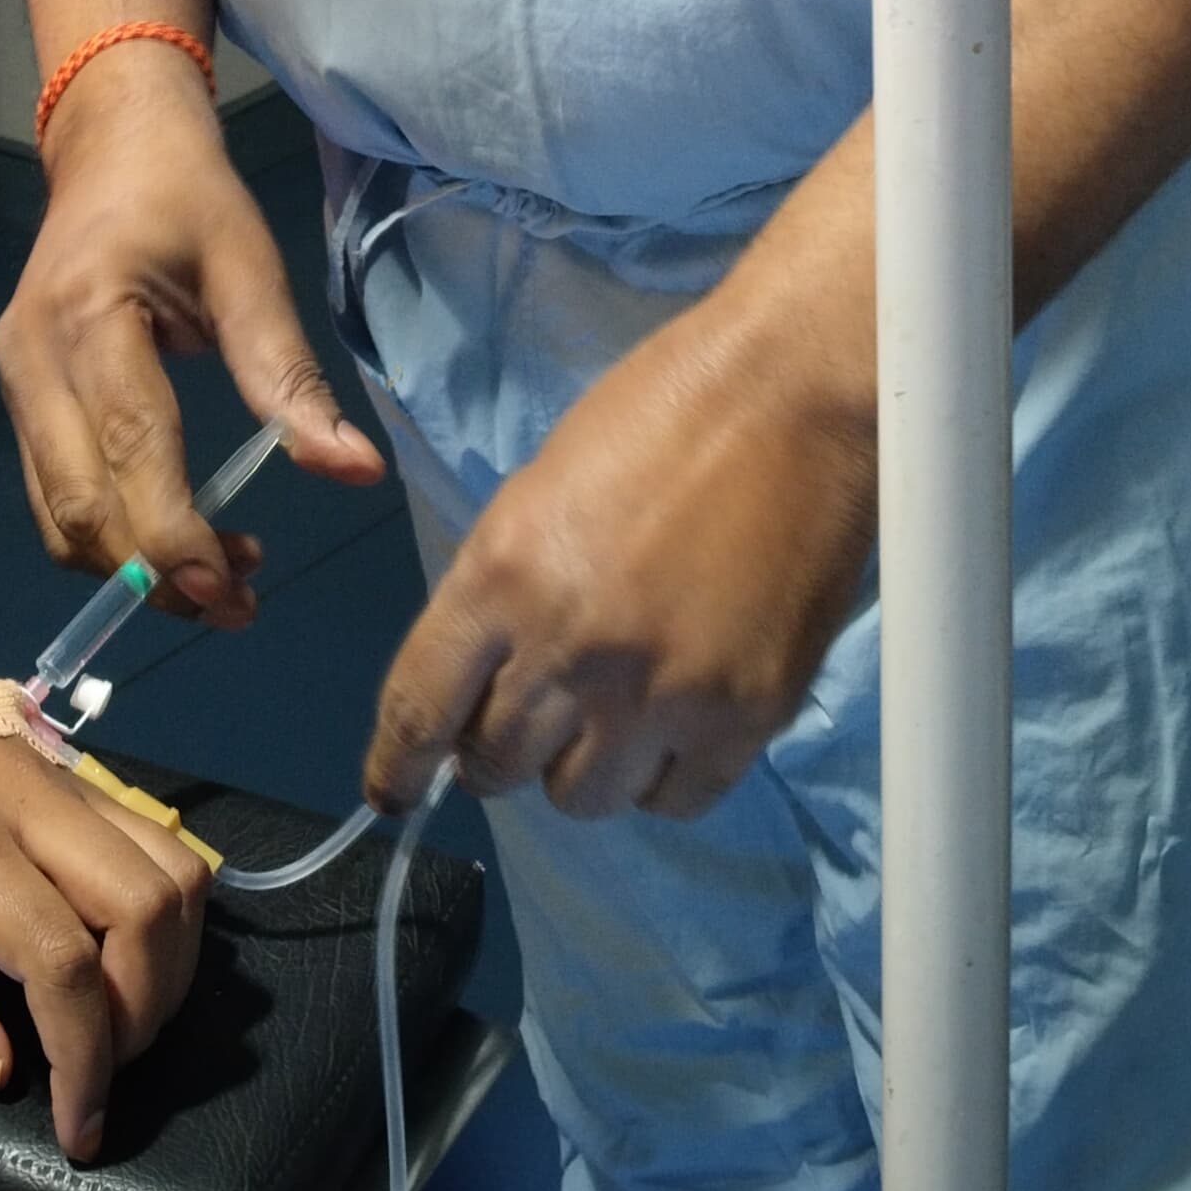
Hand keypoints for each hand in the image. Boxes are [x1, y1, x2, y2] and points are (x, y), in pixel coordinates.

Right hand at [0, 50, 382, 613]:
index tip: (234, 589)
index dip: (175, 534)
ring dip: (131, 567)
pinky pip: (53, 495)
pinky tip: (177, 534)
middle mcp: (31, 358)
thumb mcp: (249, 266)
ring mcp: (13, 381)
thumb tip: (354, 471)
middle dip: (155, 573)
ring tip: (223, 577)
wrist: (110, 143)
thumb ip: (288, 374)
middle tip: (240, 604)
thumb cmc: (187, 195)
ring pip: (56, 517)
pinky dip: (110, 536)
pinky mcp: (18, 397)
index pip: (129, 449)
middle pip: (79, 506)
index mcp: (88, 315)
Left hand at [0, 586, 209, 1162]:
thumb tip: (1, 1066)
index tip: (76, 1127)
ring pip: (175, 869)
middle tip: (95, 1073)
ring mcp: (66, 774)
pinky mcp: (76, 766)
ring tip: (115, 1019)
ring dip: (168, 963)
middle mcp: (34, 800)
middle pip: (147, 910)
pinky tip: (119, 949)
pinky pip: (157, 839)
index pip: (63, 960)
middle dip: (142, 1016)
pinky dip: (165, 910)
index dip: (85, 1058)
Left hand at [366, 249, 875, 823]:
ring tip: (614, 713)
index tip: (393, 794)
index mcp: (503, 575)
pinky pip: (674, 801)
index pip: (419, 709)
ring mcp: (660, 694)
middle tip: (532, 719)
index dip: (397, 766)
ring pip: (582, 799)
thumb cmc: (664, 411)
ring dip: (584, 765)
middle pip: (495, 767)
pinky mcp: (744, 717)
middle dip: (500, 750)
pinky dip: (663, 776)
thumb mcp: (540, 490)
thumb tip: (484, 680)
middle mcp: (569, 649)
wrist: (798, 389)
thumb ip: (502, 592)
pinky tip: (675, 725)